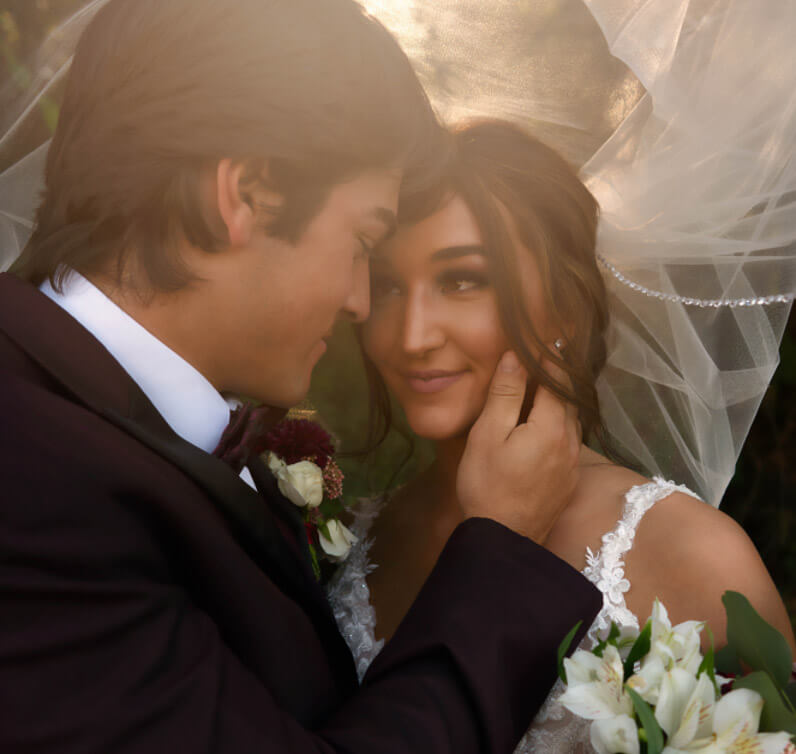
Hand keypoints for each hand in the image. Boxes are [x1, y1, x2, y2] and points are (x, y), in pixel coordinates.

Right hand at [457, 350, 580, 543]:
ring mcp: (572, 463)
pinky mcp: (568, 481)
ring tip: (545, 386)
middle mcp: (570, 441)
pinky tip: (544, 426)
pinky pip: (569, 441)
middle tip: (548, 355)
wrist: (504, 539)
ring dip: (561, 401)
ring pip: (571, 421)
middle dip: (558, 378)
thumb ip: (505, 394)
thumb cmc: (488, 484)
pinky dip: (560, 424)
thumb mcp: (488, 434)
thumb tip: (515, 357)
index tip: (547, 336)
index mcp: (552, 426)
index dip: (550, 357)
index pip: (556, 381)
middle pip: (569, 399)